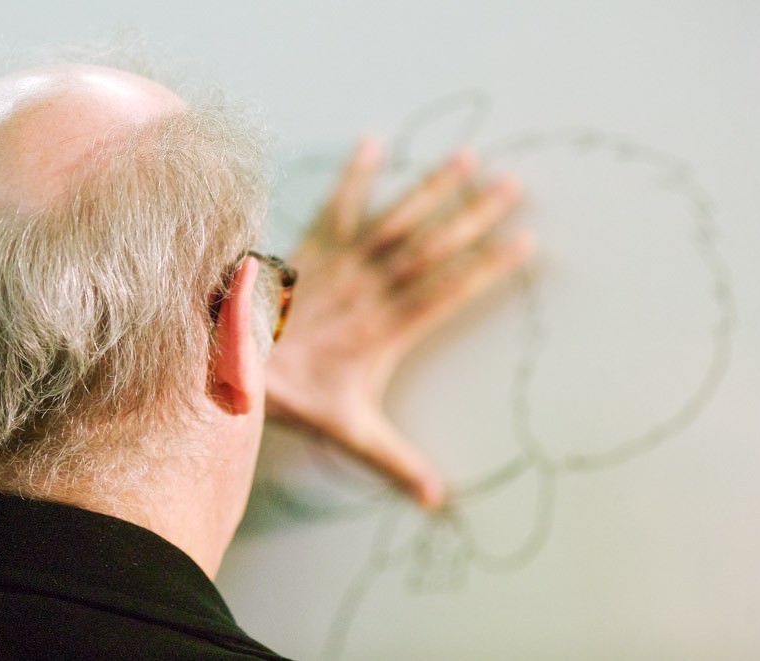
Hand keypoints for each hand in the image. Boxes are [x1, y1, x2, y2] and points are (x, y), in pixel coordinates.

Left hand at [265, 137, 531, 507]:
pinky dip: (352, 176)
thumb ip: (397, 460)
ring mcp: (340, 265)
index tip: (525, 242)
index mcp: (386, 329)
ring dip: (429, 190)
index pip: (445, 293)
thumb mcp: (351, 430)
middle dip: (471, 216)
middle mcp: (369, 289)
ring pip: (393, 221)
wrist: (234, 367)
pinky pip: (335, 206)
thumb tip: (438, 501)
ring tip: (466, 158)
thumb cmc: (298, 396)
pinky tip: (372, 142)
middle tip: (513, 183)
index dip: (485, 267)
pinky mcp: (312, 249)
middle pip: (429, 248)